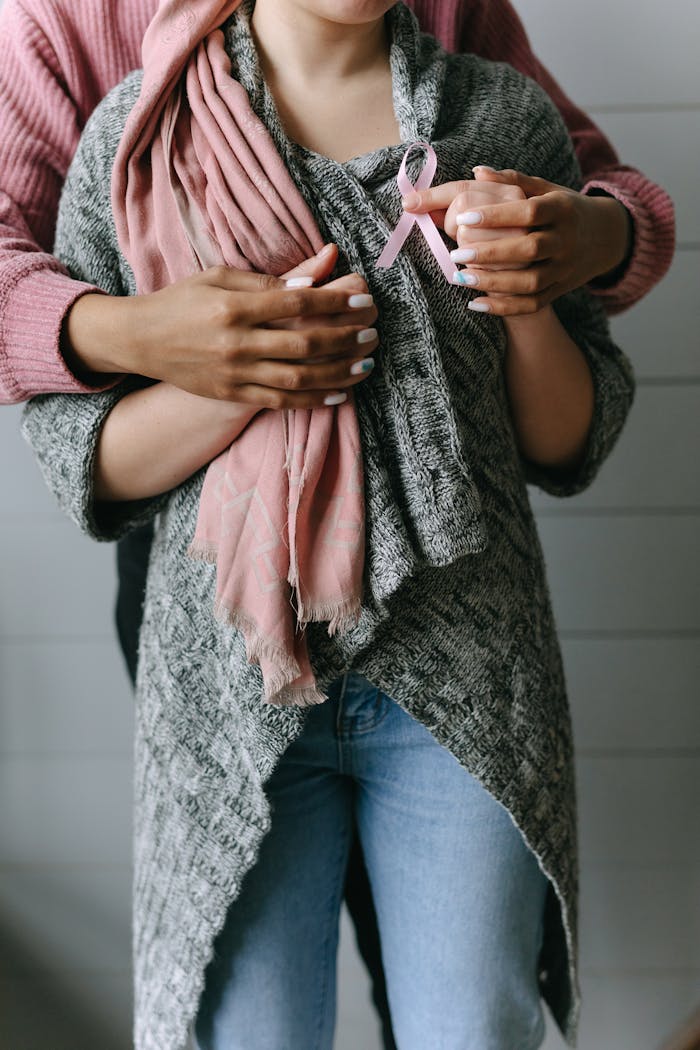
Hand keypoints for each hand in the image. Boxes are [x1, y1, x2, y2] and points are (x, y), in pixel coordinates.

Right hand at [62, 245, 379, 407]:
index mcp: (232, 306)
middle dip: (345, 339)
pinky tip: (340, 393)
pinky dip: (313, 400)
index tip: (362, 298)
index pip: (296, 303)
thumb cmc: (182, 301)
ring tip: (366, 364)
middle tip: (372, 333)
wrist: (139, 340)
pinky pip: (281, 402)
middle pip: (304, 343)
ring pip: (299, 378)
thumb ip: (270, 280)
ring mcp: (235, 374)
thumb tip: (318, 274)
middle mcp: (235, 343)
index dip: (335, 301)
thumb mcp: (220, 277)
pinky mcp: (233, 395)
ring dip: (338, 373)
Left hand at [402, 167, 631, 315]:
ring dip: (494, 283)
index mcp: (562, 209)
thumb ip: (512, 181)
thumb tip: (477, 172)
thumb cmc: (564, 209)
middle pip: (530, 249)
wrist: (605, 238)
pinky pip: (532, 304)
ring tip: (461, 278)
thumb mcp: (546, 189)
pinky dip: (504, 308)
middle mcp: (566, 240)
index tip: (464, 218)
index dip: (497, 216)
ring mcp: (564, 268)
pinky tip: (476, 304)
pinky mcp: (559, 290)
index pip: (529, 212)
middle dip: (491, 253)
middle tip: (456, 254)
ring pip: (530, 281)